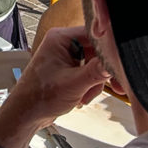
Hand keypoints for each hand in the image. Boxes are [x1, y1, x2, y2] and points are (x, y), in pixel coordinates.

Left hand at [0, 26, 110, 147]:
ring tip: (85, 95)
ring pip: (95, 63)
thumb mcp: (74, 84)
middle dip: (102, 71)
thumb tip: (117, 61)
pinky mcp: (68, 68)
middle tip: (113, 86)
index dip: (109, 48)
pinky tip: (82, 96)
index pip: (94, 33)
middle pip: (97, 50)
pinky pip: (89, 72)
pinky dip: (90, 85)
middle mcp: (63, 43)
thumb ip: (97, 72)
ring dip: (95, 82)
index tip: (121, 61)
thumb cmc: (39, 97)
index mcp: (60, 38)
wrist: (26, 114)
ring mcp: (66, 56)